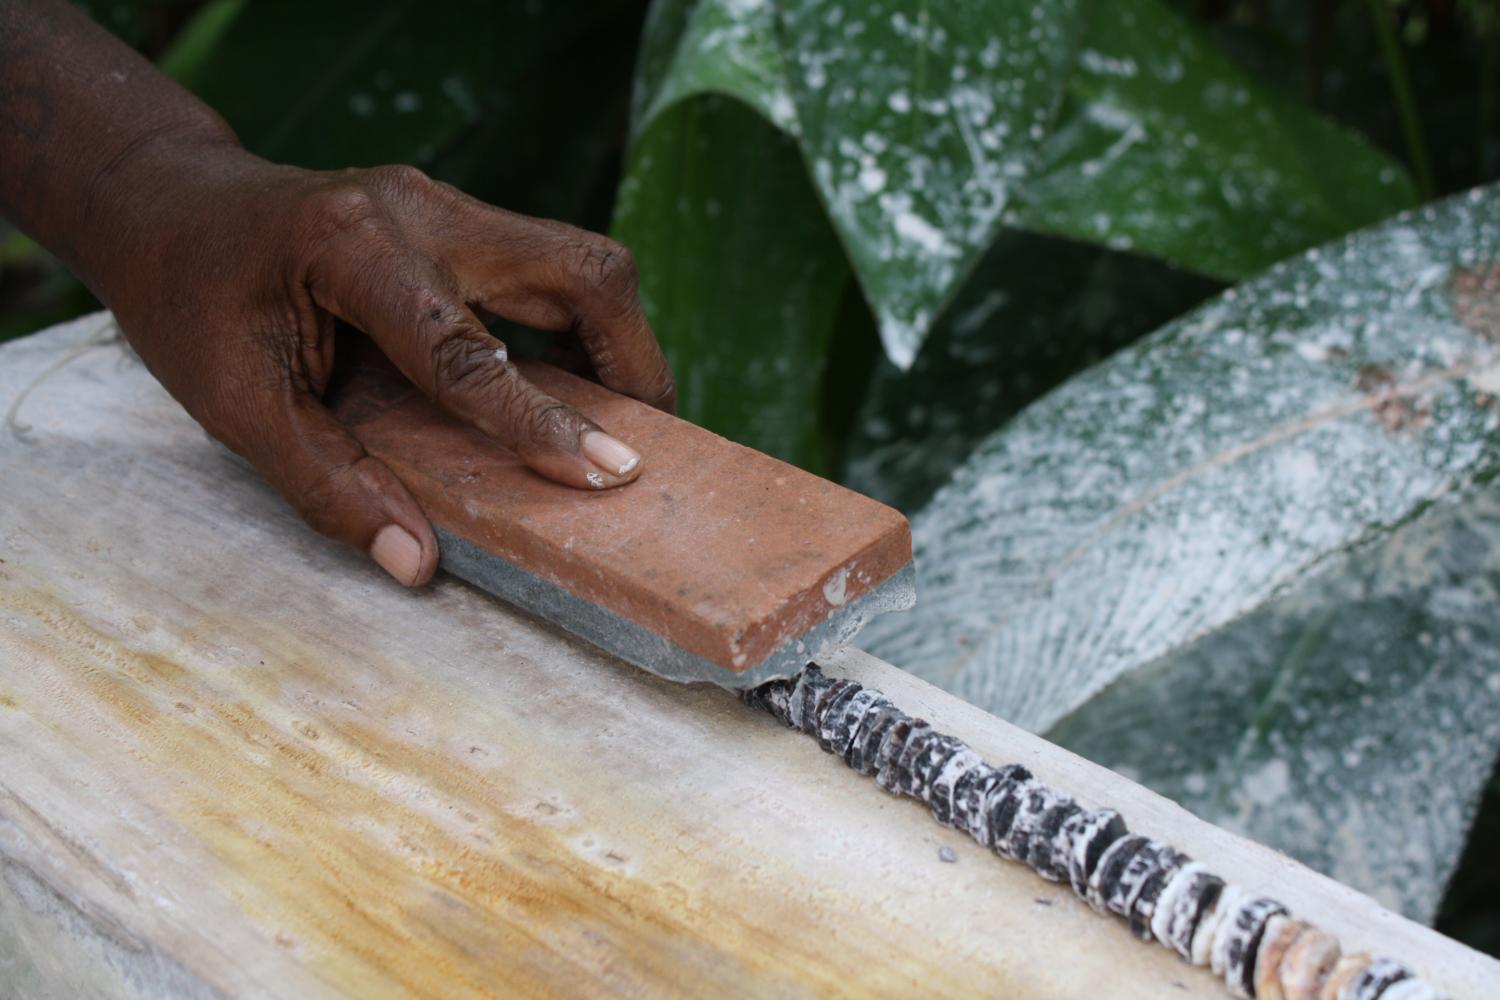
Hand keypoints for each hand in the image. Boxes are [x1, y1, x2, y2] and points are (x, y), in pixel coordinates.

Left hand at [97, 145, 674, 586]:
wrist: (168, 206)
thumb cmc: (190, 300)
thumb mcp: (235, 404)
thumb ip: (326, 483)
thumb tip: (415, 562)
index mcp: (352, 248)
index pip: (467, 347)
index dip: (539, 419)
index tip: (609, 471)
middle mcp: (420, 210)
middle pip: (578, 266)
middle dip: (633, 359)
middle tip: (639, 448)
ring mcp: (448, 204)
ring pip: (582, 261)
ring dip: (619, 345)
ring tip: (617, 425)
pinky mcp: (462, 219)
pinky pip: (553, 270)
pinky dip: (582, 333)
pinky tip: (571, 388)